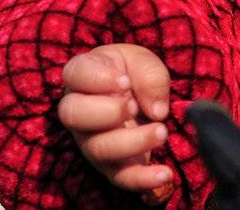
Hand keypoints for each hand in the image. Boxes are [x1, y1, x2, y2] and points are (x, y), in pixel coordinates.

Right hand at [58, 43, 176, 202]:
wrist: (136, 94)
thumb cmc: (132, 72)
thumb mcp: (142, 61)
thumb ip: (149, 76)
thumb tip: (157, 110)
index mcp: (81, 77)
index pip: (75, 75)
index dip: (99, 79)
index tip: (124, 81)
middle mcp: (78, 111)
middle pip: (75, 116)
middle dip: (108, 112)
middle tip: (134, 106)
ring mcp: (91, 140)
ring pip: (99, 149)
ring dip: (132, 142)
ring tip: (160, 131)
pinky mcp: (110, 163)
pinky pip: (120, 176)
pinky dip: (142, 179)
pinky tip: (164, 174)